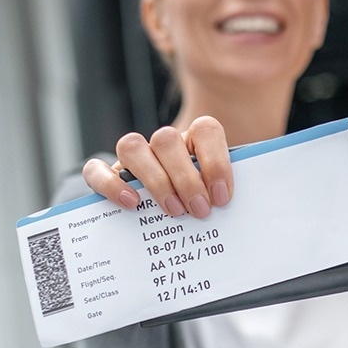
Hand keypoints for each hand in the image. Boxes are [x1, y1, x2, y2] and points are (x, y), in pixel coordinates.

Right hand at [82, 116, 233, 218]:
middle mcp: (165, 144)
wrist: (181, 218)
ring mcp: (136, 158)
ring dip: (154, 179)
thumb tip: (251, 211)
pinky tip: (131, 204)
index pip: (206, 129)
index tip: (221, 195)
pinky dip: (110, 184)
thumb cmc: (207, 206)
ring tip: (173, 211)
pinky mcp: (111, 176)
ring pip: (132, 146)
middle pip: (166, 139)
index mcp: (197, 140)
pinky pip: (97, 169)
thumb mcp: (224, 197)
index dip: (215, 160)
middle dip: (185, 178)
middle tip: (200, 211)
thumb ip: (232, 196)